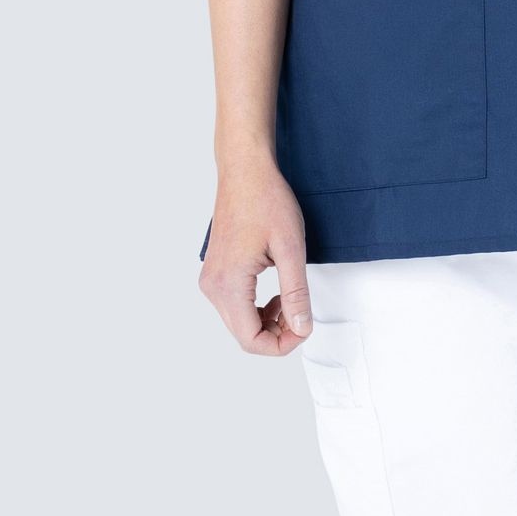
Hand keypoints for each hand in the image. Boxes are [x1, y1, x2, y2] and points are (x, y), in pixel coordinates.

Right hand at [200, 152, 313, 354]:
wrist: (245, 171)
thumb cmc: (265, 200)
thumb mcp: (290, 249)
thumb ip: (296, 293)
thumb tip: (302, 327)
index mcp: (229, 284)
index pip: (252, 341)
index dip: (283, 344)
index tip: (305, 327)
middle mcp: (213, 287)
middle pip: (244, 336)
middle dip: (278, 334)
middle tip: (302, 313)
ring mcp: (211, 280)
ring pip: (240, 324)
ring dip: (268, 322)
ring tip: (290, 299)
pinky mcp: (216, 273)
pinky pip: (236, 307)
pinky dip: (258, 309)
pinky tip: (276, 292)